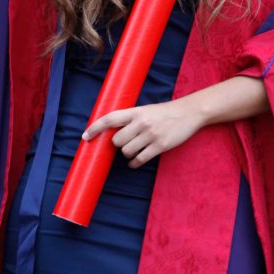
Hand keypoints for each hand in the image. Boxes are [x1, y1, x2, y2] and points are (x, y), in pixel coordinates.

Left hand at [81, 98, 203, 168]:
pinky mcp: (160, 146)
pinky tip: (136, 161)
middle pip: (117, 140)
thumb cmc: (164, 112)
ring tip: (135, 149)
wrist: (188, 112)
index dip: (95, 128)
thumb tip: (112, 132)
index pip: (109, 119)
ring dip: (128, 153)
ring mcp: (151, 135)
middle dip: (119, 144)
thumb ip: (130, 119)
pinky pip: (139, 160)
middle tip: (127, 141)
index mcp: (136, 111)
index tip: (85, 136)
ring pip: (127, 151)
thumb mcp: (145, 110)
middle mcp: (141, 122)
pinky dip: (135, 163)